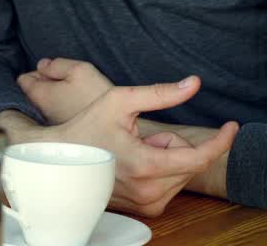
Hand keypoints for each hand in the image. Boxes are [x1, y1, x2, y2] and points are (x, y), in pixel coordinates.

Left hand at [18, 57, 113, 124]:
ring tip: (79, 92)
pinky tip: (83, 104)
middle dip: (48, 83)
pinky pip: (60, 112)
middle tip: (69, 81)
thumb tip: (43, 65)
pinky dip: (68, 105)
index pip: (24, 79)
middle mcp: (42, 112)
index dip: (39, 71)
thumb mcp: (79, 69)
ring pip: (49, 102)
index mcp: (40, 95)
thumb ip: (57, 64)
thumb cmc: (97, 95)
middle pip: (36, 91)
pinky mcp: (66, 129)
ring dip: (59, 94)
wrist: (119, 123)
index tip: (55, 71)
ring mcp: (53, 123)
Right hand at [42, 78, 237, 216]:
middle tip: (139, 137)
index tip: (232, 127)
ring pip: (181, 174)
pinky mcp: (145, 208)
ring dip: (164, 157)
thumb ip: (161, 93)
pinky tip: (134, 164)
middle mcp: (149, 191)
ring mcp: (147, 203)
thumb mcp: (120, 101)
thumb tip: (194, 83)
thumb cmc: (86, 126)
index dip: (220, 140)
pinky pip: (171, 186)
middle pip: (188, 161)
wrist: (59, 157)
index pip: (198, 156)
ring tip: (132, 150)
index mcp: (146, 165)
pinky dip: (159, 171)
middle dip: (171, 144)